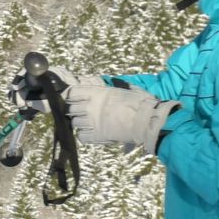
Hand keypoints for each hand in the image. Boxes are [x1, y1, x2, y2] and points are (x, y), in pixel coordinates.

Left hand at [49, 65, 179, 153]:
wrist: (148, 120)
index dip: (71, 95)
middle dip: (73, 109)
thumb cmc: (141, 102)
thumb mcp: (124, 89)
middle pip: (70, 108)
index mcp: (98, 93)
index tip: (73, 97)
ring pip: (75, 122)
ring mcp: (93, 122)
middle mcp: (92, 107)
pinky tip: (91, 132)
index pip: (72, 92)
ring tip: (88, 122)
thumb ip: (110, 87)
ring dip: (79, 122)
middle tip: (81, 111)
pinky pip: (81, 136)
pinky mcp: (97, 136)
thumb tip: (105, 82)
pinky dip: (84, 135)